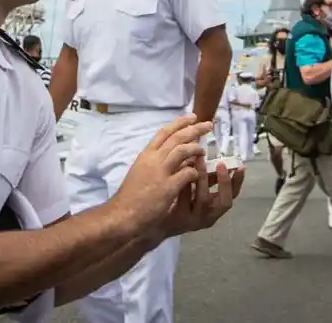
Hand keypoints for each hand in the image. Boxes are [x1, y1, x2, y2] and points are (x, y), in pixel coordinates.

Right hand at [111, 116, 209, 231]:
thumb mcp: (141, 170)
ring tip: (204, 151)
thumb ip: (156, 161)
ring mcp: (160, 172)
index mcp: (146, 154)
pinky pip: (187, 173)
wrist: (123, 213)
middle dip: (194, 129)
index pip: (164, 132)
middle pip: (177, 137)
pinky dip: (194, 171)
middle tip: (208, 125)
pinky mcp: (168, 187)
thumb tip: (175, 155)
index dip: (180, 123)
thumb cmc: (131, 194)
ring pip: (182, 151)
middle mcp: (153, 159)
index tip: (192, 117)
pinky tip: (197, 174)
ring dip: (196, 149)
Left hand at [161, 159, 244, 236]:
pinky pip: (185, 199)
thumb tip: (217, 156)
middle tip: (221, 164)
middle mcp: (208, 217)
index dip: (238, 182)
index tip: (240, 166)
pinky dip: (185, 183)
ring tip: (198, 160)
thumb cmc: (178, 201)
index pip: (233, 196)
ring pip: (204, 199)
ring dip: (204, 178)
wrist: (155, 221)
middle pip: (225, 202)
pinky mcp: (179, 219)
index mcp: (215, 209)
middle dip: (224, 182)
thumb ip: (208, 178)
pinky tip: (181, 170)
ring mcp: (194, 220)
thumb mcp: (197, 190)